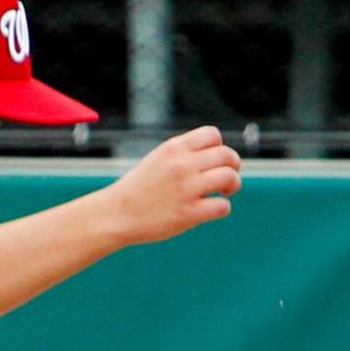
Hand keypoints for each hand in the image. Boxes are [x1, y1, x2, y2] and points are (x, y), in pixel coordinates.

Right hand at [106, 126, 242, 243]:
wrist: (116, 214)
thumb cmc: (139, 190)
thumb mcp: (159, 159)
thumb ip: (184, 153)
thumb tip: (215, 154)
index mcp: (174, 148)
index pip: (213, 136)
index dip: (220, 147)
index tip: (213, 162)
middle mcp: (182, 165)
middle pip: (226, 155)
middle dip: (233, 166)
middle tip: (226, 179)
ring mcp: (186, 189)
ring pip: (229, 177)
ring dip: (233, 185)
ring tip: (224, 192)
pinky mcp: (188, 213)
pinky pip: (222, 206)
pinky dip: (223, 208)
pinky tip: (213, 210)